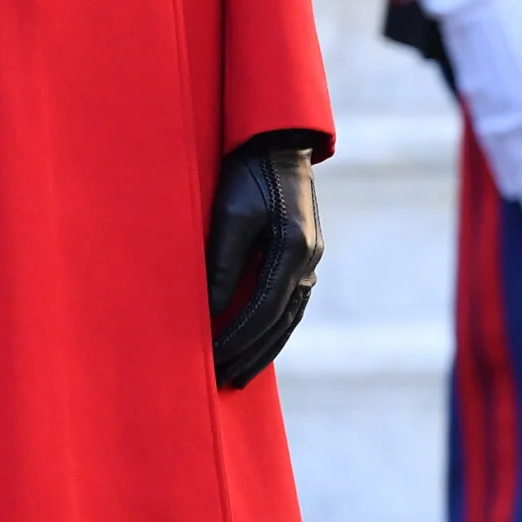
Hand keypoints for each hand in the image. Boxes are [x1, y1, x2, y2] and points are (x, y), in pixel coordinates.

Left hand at [208, 141, 321, 389]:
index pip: (262, 310)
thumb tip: (211, 309)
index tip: (210, 358)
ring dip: (263, 348)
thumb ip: (224, 262)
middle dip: (249, 353)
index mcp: (293, 248)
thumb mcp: (230, 212)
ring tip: (237, 374)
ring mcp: (310, 258)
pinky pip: (290, 303)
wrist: (277, 142)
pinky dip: (272, 328)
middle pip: (280, 322)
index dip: (236, 338)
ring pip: (289, 318)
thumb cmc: (247, 171)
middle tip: (222, 380)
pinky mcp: (303, 255)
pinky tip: (255, 343)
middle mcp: (308, 258)